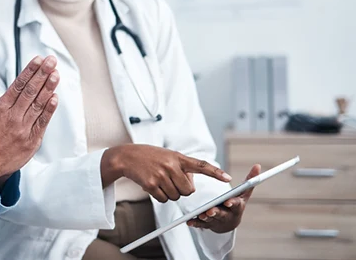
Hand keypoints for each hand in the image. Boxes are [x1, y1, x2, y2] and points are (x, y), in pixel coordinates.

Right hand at [0, 55, 58, 180]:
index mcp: (0, 108)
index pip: (18, 85)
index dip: (30, 71)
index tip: (39, 59)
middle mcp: (13, 117)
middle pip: (31, 91)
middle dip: (42, 74)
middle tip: (52, 61)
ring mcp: (23, 129)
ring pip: (39, 105)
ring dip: (49, 88)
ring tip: (56, 74)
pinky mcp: (31, 141)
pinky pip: (42, 123)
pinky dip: (49, 110)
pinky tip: (55, 97)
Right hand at [102, 144, 231, 202]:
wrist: (126, 156)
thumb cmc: (150, 156)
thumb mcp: (168, 156)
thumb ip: (181, 168)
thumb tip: (190, 186)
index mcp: (178, 157)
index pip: (201, 165)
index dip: (215, 172)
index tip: (228, 178)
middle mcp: (171, 165)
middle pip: (188, 191)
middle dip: (182, 190)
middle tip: (171, 181)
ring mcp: (161, 175)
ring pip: (176, 197)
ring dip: (170, 193)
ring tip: (159, 181)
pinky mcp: (151, 184)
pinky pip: (164, 200)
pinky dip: (160, 196)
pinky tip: (153, 185)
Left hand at [186, 164, 260, 232]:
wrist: (230, 221)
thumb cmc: (237, 203)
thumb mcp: (244, 192)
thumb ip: (250, 180)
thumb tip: (257, 165)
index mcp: (237, 207)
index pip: (236, 205)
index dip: (232, 203)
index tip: (228, 201)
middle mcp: (228, 215)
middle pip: (222, 214)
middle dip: (216, 212)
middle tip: (210, 210)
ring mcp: (217, 220)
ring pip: (211, 220)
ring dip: (205, 218)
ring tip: (201, 215)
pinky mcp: (208, 224)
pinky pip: (201, 225)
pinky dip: (195, 223)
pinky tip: (189, 222)